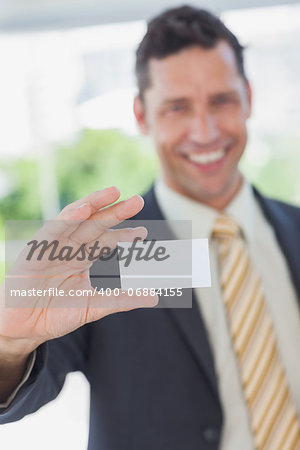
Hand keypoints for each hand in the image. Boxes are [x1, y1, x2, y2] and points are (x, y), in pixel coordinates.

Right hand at [0, 186, 157, 355]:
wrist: (23, 328)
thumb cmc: (54, 313)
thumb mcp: (93, 306)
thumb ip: (121, 299)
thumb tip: (154, 296)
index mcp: (82, 258)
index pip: (106, 241)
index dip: (124, 236)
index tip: (143, 235)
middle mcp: (69, 248)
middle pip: (95, 225)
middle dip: (115, 213)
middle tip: (137, 201)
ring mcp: (52, 246)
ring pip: (74, 219)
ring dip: (93, 204)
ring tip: (112, 192)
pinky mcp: (35, 250)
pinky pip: (52, 230)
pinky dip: (67, 219)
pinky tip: (83, 209)